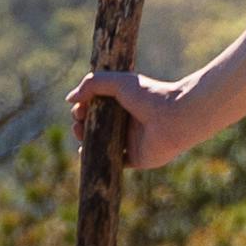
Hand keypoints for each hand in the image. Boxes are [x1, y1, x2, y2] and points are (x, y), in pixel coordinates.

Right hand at [67, 68, 185, 168]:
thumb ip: (92, 84)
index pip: (95, 106)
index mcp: (123, 103)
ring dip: (86, 140)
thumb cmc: (150, 96)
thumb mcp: (118, 82)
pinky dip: (99, 160)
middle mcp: (126, 122)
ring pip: (101, 144)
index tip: (79, 108)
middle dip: (81, 124)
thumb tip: (69, 99)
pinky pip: (114, 162)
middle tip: (79, 123)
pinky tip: (86, 154)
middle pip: (95, 126)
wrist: (175, 117)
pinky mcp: (135, 158)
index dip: (83, 108)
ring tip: (81, 134)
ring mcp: (130, 141)